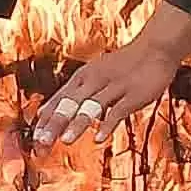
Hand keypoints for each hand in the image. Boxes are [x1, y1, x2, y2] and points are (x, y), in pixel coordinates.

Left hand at [29, 1, 190, 143]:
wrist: (155, 48)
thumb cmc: (124, 64)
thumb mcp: (94, 73)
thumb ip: (73, 93)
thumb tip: (46, 111)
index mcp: (83, 76)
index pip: (59, 99)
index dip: (46, 119)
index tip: (34, 138)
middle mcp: (95, 80)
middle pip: (70, 103)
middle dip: (55, 124)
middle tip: (42, 143)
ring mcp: (114, 87)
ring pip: (92, 106)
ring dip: (78, 123)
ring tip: (66, 141)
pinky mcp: (133, 94)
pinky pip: (118, 110)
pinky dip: (108, 124)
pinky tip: (99, 138)